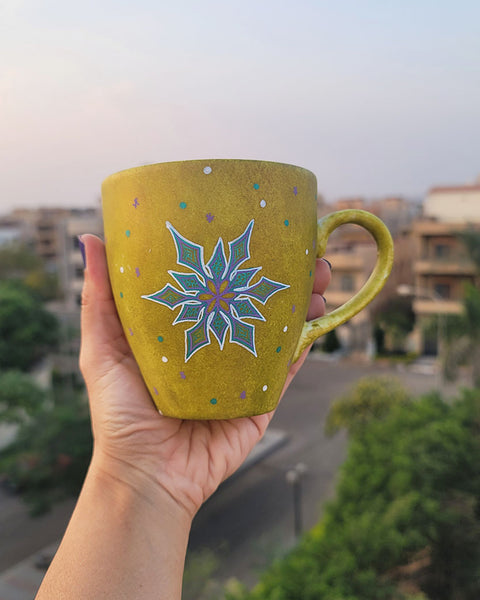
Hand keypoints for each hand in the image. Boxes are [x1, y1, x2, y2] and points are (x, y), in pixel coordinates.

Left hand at [80, 235, 330, 518]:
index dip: (236, 256)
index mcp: (182, 328)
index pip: (215, 283)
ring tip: (322, 279)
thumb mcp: (101, 349)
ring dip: (303, 304)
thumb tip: (88, 238)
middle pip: (253, 301)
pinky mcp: (258, 401)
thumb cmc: (118, 413)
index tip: (255, 230)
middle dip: (283, 274)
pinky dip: (305, 344)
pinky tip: (320, 319)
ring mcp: (240, 373)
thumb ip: (99, 298)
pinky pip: (285, 370)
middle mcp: (214, 345)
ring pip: (278, 330)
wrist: (147, 476)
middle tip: (306, 252)